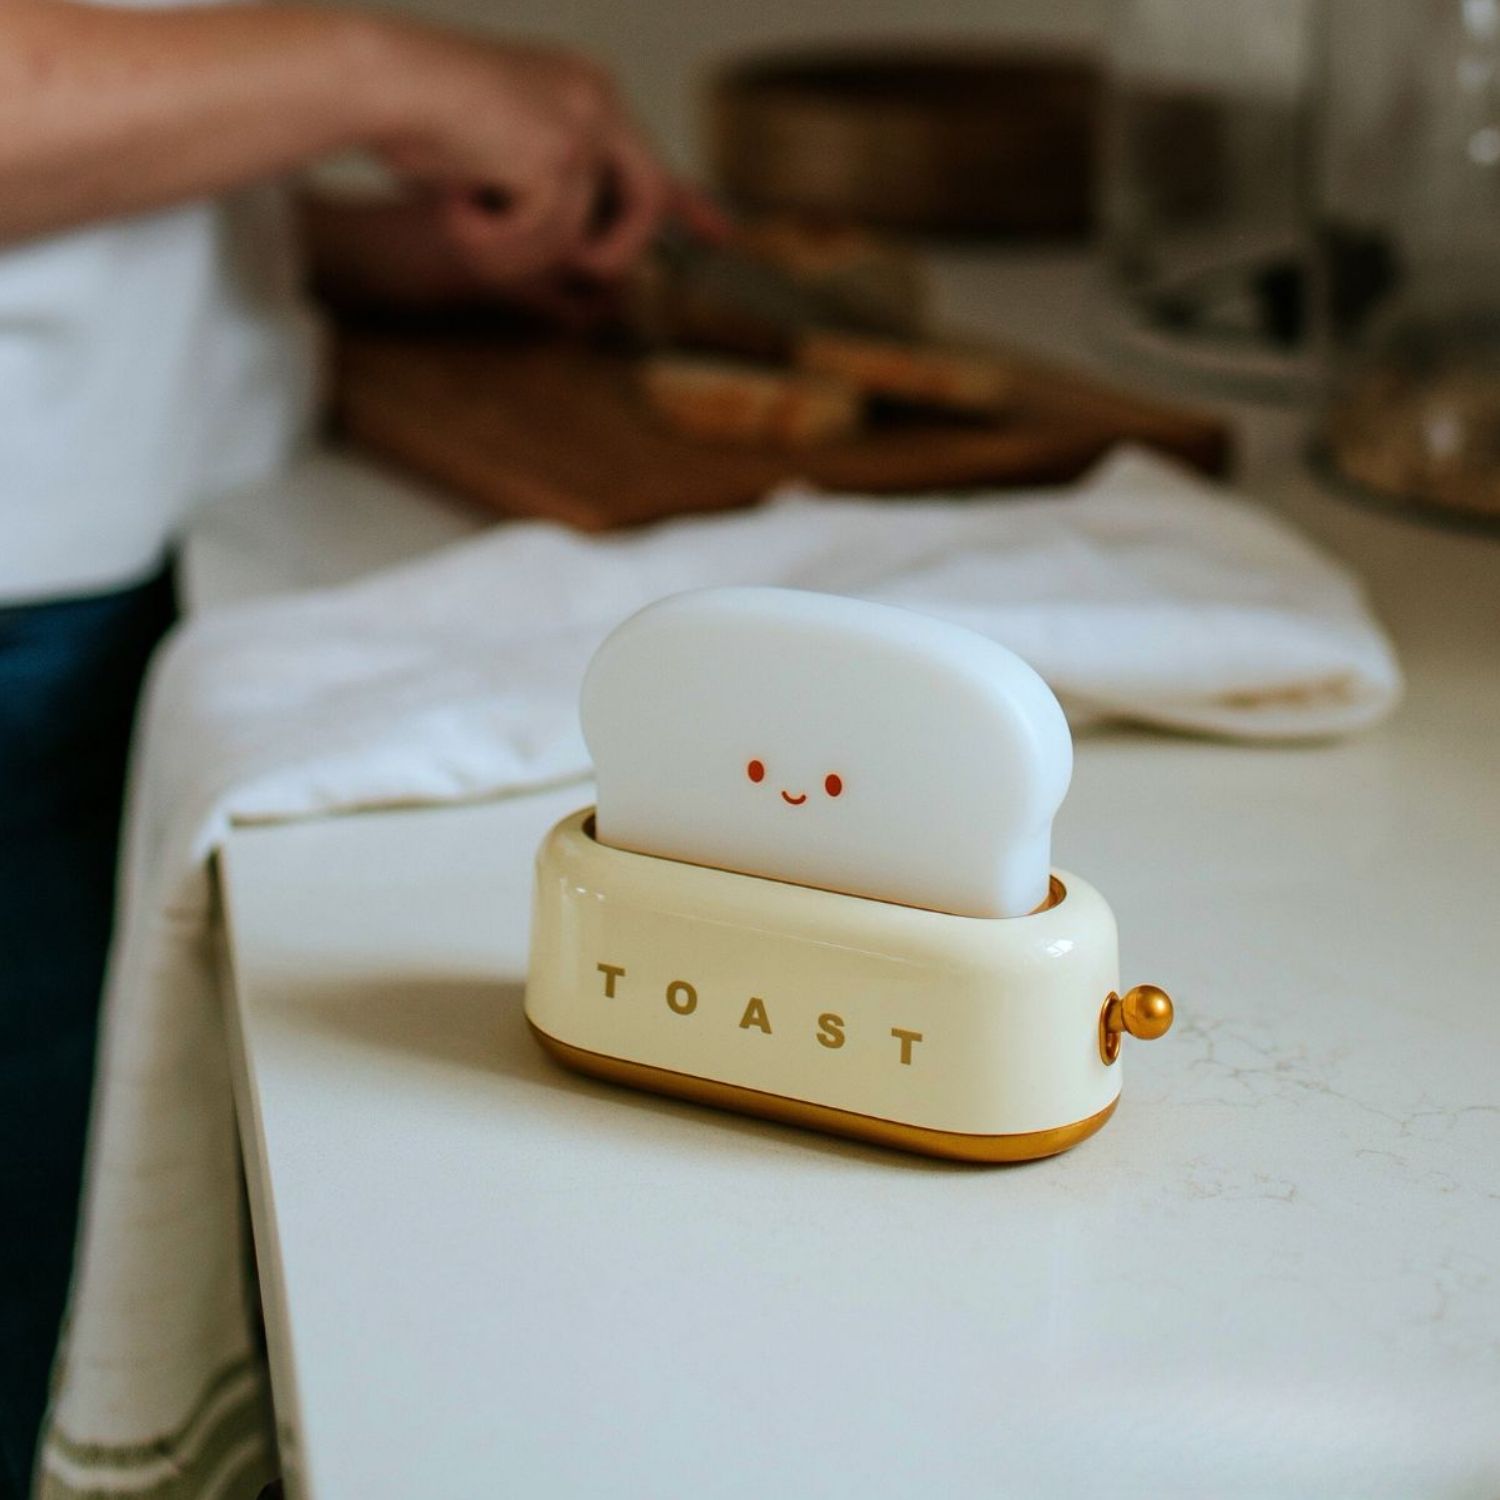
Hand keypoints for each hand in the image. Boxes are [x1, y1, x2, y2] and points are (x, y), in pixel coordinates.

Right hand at [374, 31, 718, 289]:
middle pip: (646, 202)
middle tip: (582, 271)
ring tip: (465, 219)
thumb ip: (548, 184)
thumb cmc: (415, 113)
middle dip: (617, 251)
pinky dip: (493, 242)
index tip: (720, 232)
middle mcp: (596, 98)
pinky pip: (543, 239)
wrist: (376, 78)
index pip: (652, 158)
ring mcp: (582, 123)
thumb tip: (581, 244)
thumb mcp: (497, 148)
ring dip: (514, 253)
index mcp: (584, 89)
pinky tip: (459, 206)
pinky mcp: (560, 153)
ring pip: (575, 239)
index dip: (688, 201)